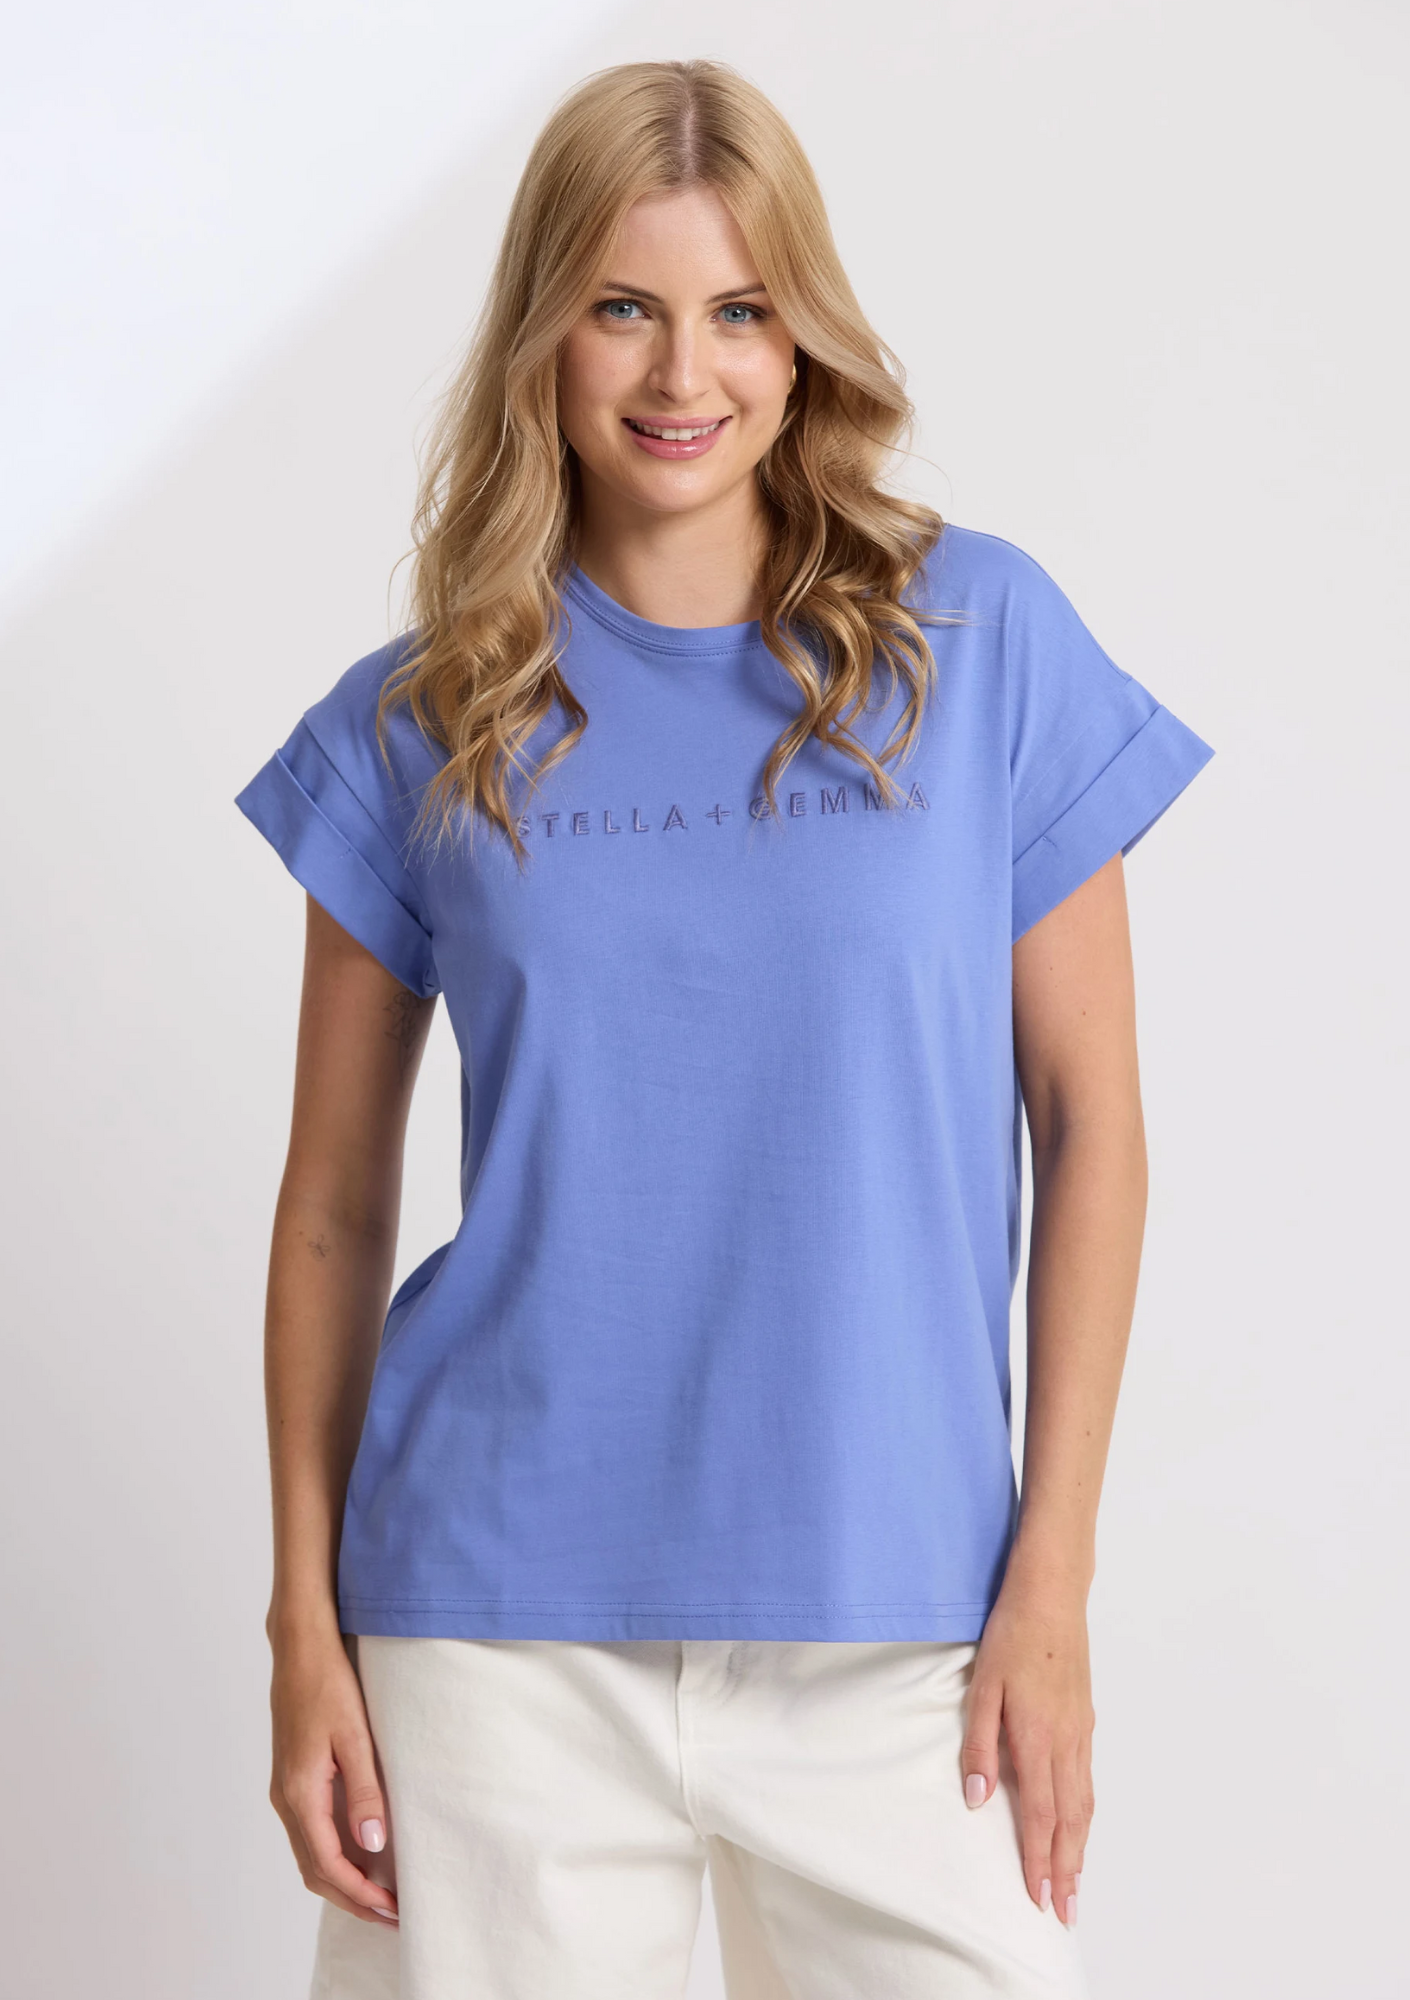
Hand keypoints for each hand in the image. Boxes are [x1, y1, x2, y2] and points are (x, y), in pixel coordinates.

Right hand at [269, 1627, 399, 1926]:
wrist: (300, 1648)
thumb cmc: (329, 1684)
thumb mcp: (355, 1735)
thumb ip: (365, 1790)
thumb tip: (374, 1844)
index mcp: (300, 1793)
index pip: (329, 1865)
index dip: (360, 1893)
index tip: (392, 1909)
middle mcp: (286, 1799)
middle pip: (315, 1870)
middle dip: (351, 1898)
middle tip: (390, 1915)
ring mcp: (285, 1790)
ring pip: (309, 1854)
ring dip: (341, 1880)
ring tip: (378, 1893)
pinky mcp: (291, 1779)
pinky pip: (308, 1833)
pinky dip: (332, 1856)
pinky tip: (359, 1853)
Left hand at [960, 1576, 1094, 1927]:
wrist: (1052, 1595)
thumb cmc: (1011, 1636)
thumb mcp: (981, 1687)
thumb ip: (979, 1746)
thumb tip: (976, 1799)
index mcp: (1037, 1737)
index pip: (1041, 1815)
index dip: (1040, 1860)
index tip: (1038, 1898)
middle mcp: (1066, 1741)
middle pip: (1071, 1820)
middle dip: (1068, 1870)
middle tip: (1066, 1912)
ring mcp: (1081, 1731)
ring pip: (1084, 1803)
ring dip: (1081, 1848)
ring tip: (1076, 1882)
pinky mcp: (1085, 1719)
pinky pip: (1088, 1779)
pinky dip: (1086, 1814)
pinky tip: (1080, 1823)